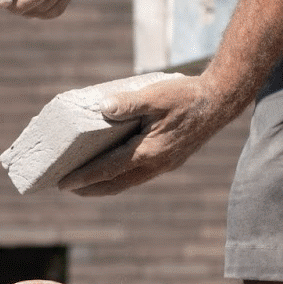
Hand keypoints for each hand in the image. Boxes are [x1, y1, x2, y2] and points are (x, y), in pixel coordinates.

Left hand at [59, 76, 244, 195]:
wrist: (219, 102)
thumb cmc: (186, 96)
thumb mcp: (155, 95)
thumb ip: (128, 103)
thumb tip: (103, 107)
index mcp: (148, 151)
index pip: (108, 170)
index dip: (84, 177)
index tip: (63, 184)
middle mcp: (155, 164)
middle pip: (116, 184)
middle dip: (90, 189)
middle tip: (67, 188)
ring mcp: (164, 165)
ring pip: (129, 182)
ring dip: (106, 185)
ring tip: (86, 184)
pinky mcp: (170, 160)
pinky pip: (140, 175)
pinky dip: (122, 177)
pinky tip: (115, 170)